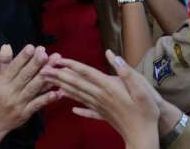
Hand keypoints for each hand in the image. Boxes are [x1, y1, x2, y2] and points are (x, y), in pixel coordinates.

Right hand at [0, 45, 60, 148]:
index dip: (22, 57)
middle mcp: (10, 93)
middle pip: (25, 76)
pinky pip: (38, 104)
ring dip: (45, 77)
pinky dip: (48, 98)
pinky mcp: (26, 113)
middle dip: (36, 64)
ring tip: (55, 66)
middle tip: (45, 52)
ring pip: (33, 88)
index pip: (13, 68)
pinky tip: (58, 92)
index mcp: (1, 83)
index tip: (32, 47)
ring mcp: (19, 103)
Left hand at [41, 50, 159, 148]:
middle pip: (76, 84)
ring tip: (49, 82)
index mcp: (108, 87)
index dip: (71, 65)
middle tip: (42, 69)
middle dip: (59, 75)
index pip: (86, 73)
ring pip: (77, 95)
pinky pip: (86, 110)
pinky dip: (78, 108)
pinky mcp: (103, 115)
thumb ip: (125, 70)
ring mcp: (100, 107)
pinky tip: (71, 108)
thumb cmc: (146, 110)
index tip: (57, 59)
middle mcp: (100, 97)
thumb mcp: (140, 87)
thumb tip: (111, 54)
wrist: (144, 136)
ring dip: (62, 87)